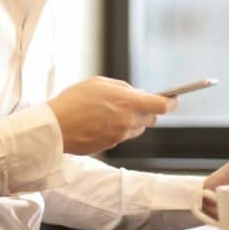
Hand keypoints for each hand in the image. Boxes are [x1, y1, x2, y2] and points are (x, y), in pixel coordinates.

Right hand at [47, 76, 176, 154]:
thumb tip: (136, 94)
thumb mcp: (99, 83)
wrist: (54, 127)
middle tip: (135, 102)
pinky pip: (122, 136)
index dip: (171, 102)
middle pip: (151, 118)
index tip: (174, 99)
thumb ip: (123, 88)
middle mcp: (128, 122)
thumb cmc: (74, 100)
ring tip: (112, 111)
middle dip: (148, 110)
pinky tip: (101, 122)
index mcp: (128, 103)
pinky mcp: (110, 146)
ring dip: (133, 120)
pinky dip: (118, 129)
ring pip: (137, 128)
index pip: (162, 106)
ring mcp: (120, 136)